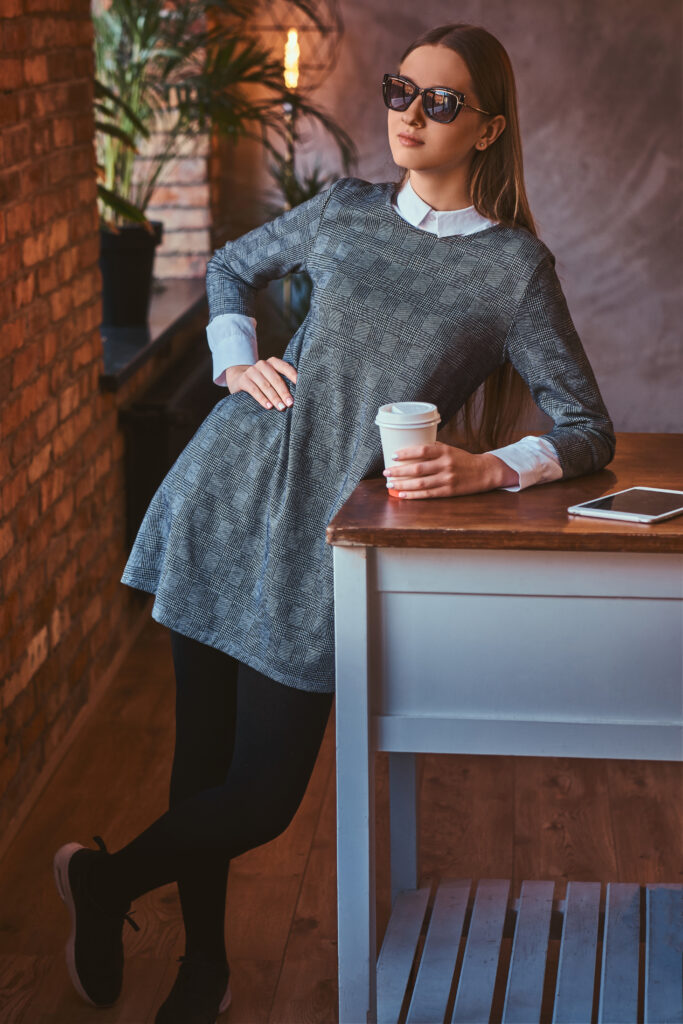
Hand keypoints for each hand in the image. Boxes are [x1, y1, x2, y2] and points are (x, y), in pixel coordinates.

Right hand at [225, 357, 296, 410]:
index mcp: (273, 363)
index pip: (285, 367)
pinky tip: (268, 406)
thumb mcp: (271, 379)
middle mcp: (262, 365)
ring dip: (274, 397)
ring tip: (281, 408)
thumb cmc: (261, 382)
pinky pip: (254, 390)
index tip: (301, 386)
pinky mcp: (243, 380)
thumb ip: (282, 382)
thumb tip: (300, 395)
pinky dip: (262, 399)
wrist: (238, 379)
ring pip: (265, 385)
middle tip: (291, 404)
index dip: (293, 376)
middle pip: (276, 379)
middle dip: (284, 392)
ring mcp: (252, 371)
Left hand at [382, 442, 517, 497]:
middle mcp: (445, 465)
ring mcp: (447, 479)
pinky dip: (413, 495)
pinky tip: (402, 495)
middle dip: (399, 472)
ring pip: (420, 484)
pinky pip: (427, 494)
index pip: (422, 450)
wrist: (485, 472)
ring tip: (390, 485)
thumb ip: (433, 448)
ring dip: (402, 485)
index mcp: (445, 451)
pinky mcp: (448, 491)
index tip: (393, 456)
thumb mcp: (450, 449)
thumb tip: (410, 449)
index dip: (406, 453)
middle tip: (386, 473)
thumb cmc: (463, 459)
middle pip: (418, 469)